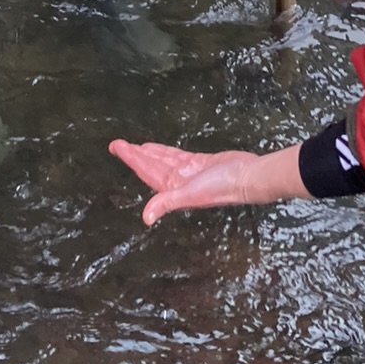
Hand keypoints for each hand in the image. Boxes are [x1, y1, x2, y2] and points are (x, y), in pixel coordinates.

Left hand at [110, 140, 307, 225]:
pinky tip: (159, 150)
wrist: (248, 177)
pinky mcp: (201, 164)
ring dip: (149, 153)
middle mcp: (179, 182)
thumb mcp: (190, 194)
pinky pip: (178, 156)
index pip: (146, 171)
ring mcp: (189, 173)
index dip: (131, 158)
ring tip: (134, 146)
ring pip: (163, 160)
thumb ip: (166, 203)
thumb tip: (146, 219)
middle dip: (134, 154)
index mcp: (173, 189)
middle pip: (151, 165)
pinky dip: (167, 153)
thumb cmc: (222, 187)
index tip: (116, 147)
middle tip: (116, 144)